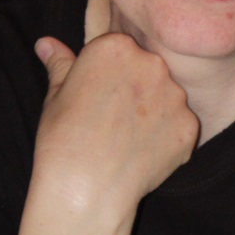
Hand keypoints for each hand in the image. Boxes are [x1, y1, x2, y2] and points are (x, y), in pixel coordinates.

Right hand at [32, 33, 197, 214]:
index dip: (107, 76)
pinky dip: (166, 139)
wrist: (87, 190)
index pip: (119, 52)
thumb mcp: (55, 97)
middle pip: (147, 70)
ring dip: (153, 113)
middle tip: (112, 121)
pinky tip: (142, 155)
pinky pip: (179, 127)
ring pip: (167, 98)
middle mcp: (151, 63)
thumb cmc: (63, 141)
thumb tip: (46, 44)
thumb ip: (60, 65)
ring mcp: (175, 96)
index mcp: (115, 47)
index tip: (97, 98)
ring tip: (127, 140)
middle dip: (134, 90)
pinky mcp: (188, 127)